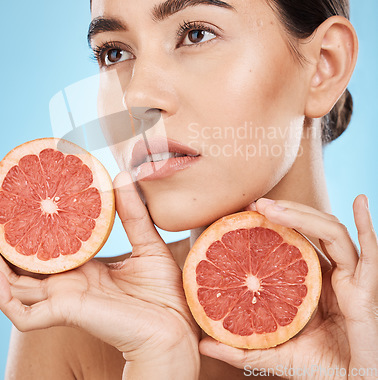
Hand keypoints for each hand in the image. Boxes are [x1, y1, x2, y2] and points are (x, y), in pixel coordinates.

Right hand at [0, 172, 199, 378]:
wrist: (176, 327)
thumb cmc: (163, 293)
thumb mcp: (147, 243)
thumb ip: (132, 213)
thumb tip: (119, 175)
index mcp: (82, 268)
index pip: (42, 247)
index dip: (24, 226)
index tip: (12, 199)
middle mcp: (66, 283)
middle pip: (17, 262)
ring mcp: (62, 300)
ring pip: (10, 283)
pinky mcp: (64, 315)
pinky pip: (22, 314)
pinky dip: (4, 296)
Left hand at [199, 195, 377, 378]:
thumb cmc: (320, 370)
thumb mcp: (274, 353)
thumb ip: (242, 347)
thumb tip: (203, 344)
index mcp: (311, 280)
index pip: (294, 239)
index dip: (274, 221)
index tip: (247, 210)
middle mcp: (331, 273)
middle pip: (311, 227)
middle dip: (286, 210)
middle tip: (256, 204)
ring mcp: (351, 277)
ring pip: (331, 232)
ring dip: (304, 214)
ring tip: (273, 208)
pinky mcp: (366, 289)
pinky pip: (370, 252)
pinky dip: (366, 224)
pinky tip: (361, 200)